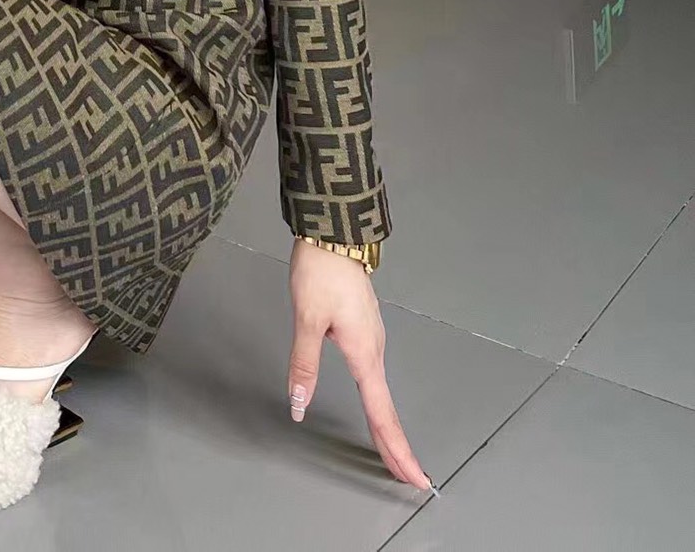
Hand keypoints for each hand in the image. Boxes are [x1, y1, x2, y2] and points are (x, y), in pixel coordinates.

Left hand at [287, 237, 434, 492]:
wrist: (333, 234)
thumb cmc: (321, 272)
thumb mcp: (307, 319)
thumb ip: (304, 364)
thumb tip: (299, 404)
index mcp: (364, 352)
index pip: (381, 413)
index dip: (396, 448)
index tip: (413, 477)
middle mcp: (374, 349)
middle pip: (387, 409)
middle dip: (397, 446)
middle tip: (409, 479)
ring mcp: (372, 339)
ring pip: (382, 393)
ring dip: (388, 426)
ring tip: (392, 454)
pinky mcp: (365, 329)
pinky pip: (376, 376)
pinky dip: (380, 402)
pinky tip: (376, 408)